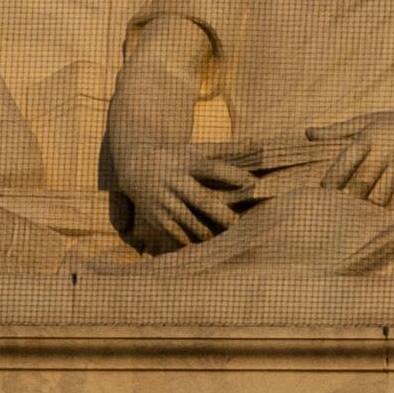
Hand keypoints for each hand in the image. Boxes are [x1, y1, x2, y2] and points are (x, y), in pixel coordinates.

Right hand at [120, 141, 262, 247]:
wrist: (135, 163)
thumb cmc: (177, 157)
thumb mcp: (198, 150)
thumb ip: (228, 149)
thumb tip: (258, 144)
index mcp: (188, 163)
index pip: (214, 169)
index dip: (234, 176)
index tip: (254, 184)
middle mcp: (175, 182)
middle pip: (204, 200)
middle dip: (224, 215)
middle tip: (244, 226)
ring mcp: (164, 201)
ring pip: (191, 222)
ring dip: (211, 232)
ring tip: (230, 242)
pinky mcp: (156, 217)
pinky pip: (176, 234)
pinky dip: (193, 242)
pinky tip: (208, 248)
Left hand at [327, 102, 393, 209]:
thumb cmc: (392, 125)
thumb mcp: (363, 123)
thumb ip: (334, 131)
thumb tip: (307, 133)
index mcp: (367, 141)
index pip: (343, 166)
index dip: (331, 183)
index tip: (325, 192)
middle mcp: (384, 155)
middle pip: (360, 186)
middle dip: (348, 199)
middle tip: (337, 210)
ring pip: (378, 198)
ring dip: (367, 207)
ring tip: (356, 216)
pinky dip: (387, 210)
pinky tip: (379, 214)